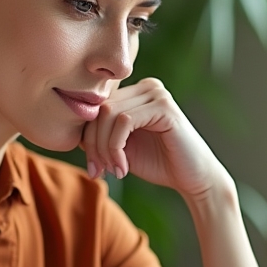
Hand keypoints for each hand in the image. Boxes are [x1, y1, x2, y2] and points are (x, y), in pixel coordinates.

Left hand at [81, 78, 230, 201]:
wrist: (193, 179)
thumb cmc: (159, 164)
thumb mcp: (121, 148)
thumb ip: (100, 135)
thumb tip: (73, 131)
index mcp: (135, 94)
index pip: (97, 108)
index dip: (87, 138)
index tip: (94, 168)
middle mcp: (146, 87)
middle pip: (99, 109)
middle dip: (93, 145)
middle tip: (99, 171)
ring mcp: (156, 93)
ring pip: (108, 115)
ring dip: (104, 148)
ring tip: (113, 170)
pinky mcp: (163, 106)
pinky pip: (124, 121)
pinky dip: (116, 147)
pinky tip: (123, 168)